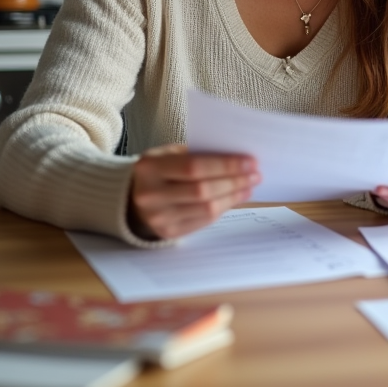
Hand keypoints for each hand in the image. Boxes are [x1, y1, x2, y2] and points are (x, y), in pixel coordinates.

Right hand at [128, 144, 259, 239]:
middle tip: (255, 174)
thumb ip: (197, 154)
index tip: (250, 161)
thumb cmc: (159, 171)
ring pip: (207, 208)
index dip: (225, 165)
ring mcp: (158, 217)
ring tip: (249, 186)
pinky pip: (204, 220)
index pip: (194, 167)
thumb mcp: (169, 154)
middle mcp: (150, 195)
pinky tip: (236, 197)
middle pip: (203, 190)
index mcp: (149, 168)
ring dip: (234, 196)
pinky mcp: (168, 232)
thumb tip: (238, 159)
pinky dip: (224, 207)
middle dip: (234, 181)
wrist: (132, 198)